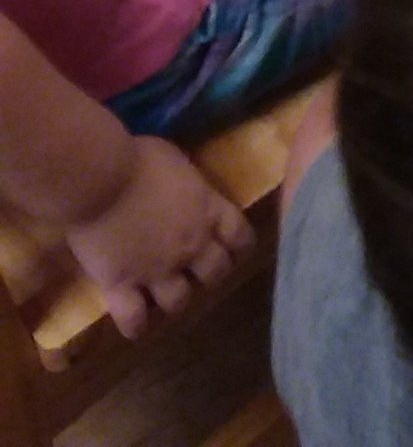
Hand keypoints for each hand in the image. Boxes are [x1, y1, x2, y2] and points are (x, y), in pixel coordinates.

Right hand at [65, 137, 252, 339]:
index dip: (239, 247)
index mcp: (207, 210)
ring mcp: (157, 270)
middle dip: (209, 273)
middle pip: (216, 274)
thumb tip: (188, 190)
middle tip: (195, 269)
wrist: (99, 179)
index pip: (241, 237)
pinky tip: (135, 322)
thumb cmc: (138, 159)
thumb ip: (189, 185)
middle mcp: (190, 246)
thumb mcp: (177, 162)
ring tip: (163, 292)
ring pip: (180, 302)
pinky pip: (135, 321)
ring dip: (175, 297)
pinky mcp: (122, 287)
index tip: (232, 249)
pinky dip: (136, 325)